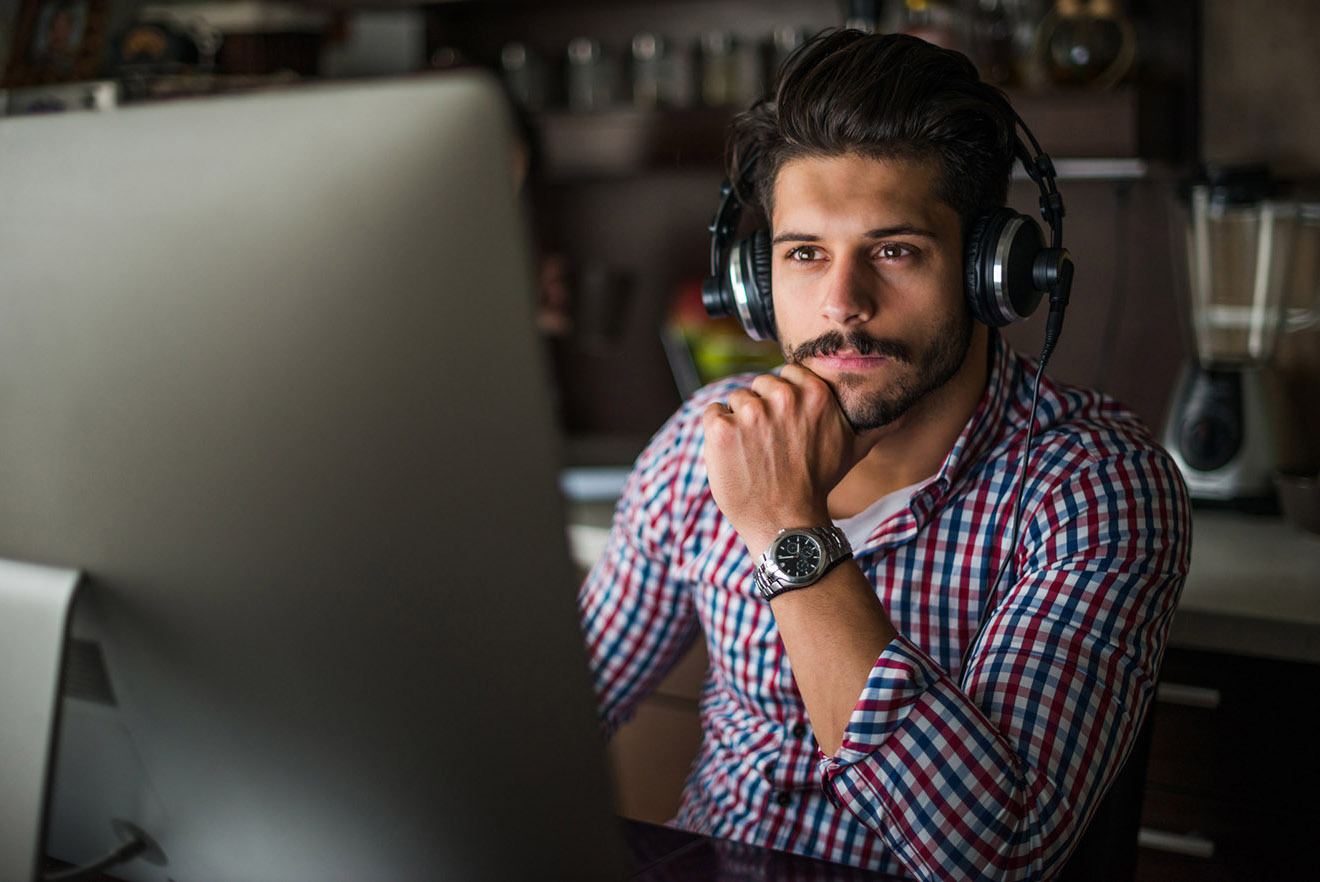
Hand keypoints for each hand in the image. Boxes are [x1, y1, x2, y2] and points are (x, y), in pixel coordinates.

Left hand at [702, 364, 871, 554]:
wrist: (785, 523)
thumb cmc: (818, 484)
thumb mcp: (854, 450)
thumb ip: (876, 423)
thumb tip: (904, 410)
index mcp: (814, 393)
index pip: (787, 374)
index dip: (783, 399)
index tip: (787, 425)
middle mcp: (782, 398)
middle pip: (759, 386)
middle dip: (762, 411)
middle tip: (772, 446)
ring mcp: (750, 413)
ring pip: (736, 400)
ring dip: (740, 423)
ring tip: (755, 454)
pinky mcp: (722, 430)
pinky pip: (713, 413)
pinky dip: (717, 432)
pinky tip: (735, 455)